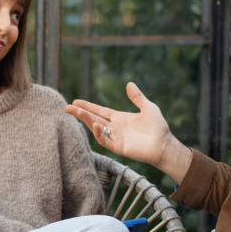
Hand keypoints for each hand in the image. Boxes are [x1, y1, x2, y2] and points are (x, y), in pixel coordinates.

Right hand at [66, 82, 193, 183]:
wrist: (164, 145)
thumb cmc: (158, 128)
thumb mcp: (148, 108)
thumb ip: (137, 97)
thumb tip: (129, 84)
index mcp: (120, 118)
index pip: (100, 111)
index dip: (88, 106)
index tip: (75, 102)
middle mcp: (115, 127)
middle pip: (93, 118)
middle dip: (80, 113)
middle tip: (66, 107)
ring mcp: (115, 138)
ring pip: (96, 128)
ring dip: (86, 120)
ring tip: (76, 111)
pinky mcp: (118, 147)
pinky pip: (104, 140)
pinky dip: (98, 133)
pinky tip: (94, 124)